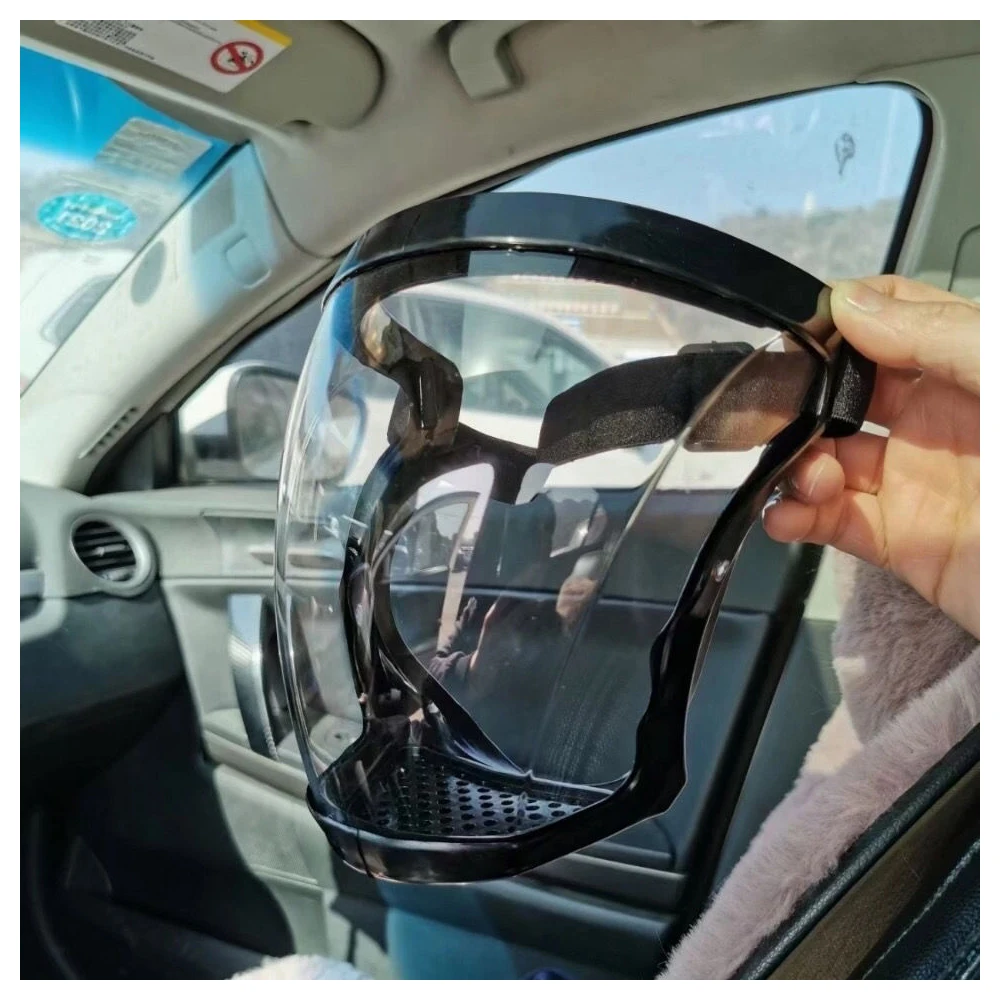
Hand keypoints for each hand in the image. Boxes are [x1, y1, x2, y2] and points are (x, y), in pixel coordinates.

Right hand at [763, 276, 978, 637]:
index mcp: (966, 368)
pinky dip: (796, 517)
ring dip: (799, 464)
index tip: (803, 334)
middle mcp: (936, 420)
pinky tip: (788, 515)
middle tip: (768, 411)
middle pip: (841, 393)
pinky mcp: (900, 541)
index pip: (890, 321)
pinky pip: (830, 522)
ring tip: (812, 478)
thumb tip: (849, 302)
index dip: (841, 320)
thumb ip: (936, 335)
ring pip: (827, 458)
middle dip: (798, 398)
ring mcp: (914, 481)